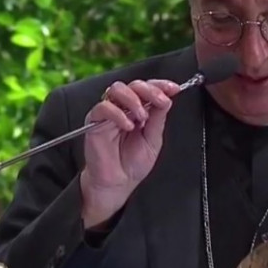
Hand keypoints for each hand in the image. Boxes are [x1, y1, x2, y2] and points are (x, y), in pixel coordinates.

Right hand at [79, 79, 179, 228]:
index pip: (149, 89)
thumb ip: (158, 119)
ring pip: (117, 89)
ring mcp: (109, 113)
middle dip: (150, 90)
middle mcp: (124, 108)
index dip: (162, 85)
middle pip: (134, 85)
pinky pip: (103, 107)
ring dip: (134, 99)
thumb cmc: (132, 164)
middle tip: (161, 101)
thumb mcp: (154, 140)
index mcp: (140, 110)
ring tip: (142, 117)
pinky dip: (118, 114)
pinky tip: (128, 126)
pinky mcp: (94, 121)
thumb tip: (166, 99)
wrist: (117, 183)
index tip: (174, 89)